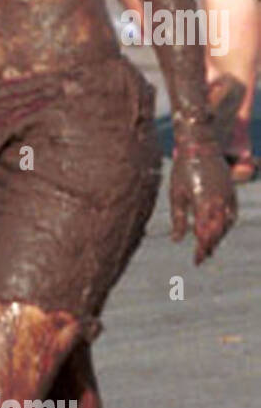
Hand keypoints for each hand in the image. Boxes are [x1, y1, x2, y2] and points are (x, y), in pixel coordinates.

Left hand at [170, 132, 235, 264]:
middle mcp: (218, 201)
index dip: (201, 249)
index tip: (195, 261)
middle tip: (201, 258)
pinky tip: (218, 231)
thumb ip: (178, 218)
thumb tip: (177, 239)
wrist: (200, 146)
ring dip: (218, 238)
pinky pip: (232, 214)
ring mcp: (228, 196)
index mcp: (203, 203)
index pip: (203, 233)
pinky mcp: (231, 191)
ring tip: (208, 248)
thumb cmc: (183, 169)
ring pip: (226, 225)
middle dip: (209, 246)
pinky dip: (226, 226)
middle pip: (217, 232)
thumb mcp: (176, 194)